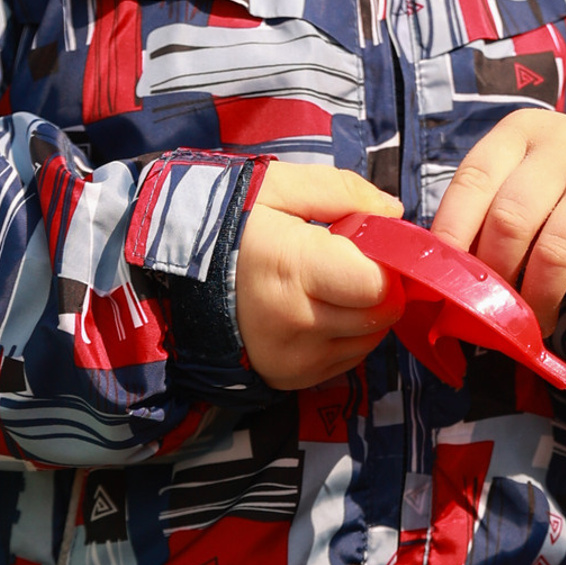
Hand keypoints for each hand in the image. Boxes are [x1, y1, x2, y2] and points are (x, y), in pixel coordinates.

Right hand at [235, 163, 404, 389]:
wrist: (172, 275)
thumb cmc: (229, 223)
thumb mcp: (279, 187)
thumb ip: (341, 191)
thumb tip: (393, 212)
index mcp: (295, 271)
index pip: (379, 284)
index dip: (386, 261)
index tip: (372, 243)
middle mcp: (297, 324)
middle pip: (381, 314)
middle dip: (381, 284)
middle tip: (352, 261)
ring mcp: (294, 357)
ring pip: (370, 339)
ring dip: (366, 312)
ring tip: (330, 284)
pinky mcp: (291, 377)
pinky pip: (348, 359)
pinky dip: (346, 335)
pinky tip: (317, 309)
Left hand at [430, 114, 565, 333]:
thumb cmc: (553, 186)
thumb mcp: (514, 178)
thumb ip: (480, 214)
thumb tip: (442, 276)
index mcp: (520, 132)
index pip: (473, 181)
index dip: (452, 233)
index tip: (443, 277)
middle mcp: (565, 146)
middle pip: (511, 220)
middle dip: (495, 275)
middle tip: (494, 307)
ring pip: (556, 251)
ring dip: (538, 297)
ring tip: (533, 319)